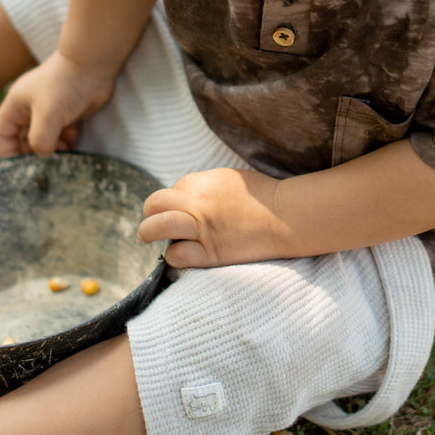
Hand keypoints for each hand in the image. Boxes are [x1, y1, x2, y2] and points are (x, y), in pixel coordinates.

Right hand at [0, 51, 116, 156]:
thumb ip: (40, 140)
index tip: (21, 168)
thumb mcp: (47, 115)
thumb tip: (42, 156)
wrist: (93, 65)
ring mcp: (48, 110)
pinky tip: (73, 135)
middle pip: (23, 139)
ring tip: (64, 148)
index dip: (8, 152)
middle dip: (33, 153)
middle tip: (47, 162)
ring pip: (43, 138)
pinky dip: (65, 140)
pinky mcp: (66, 112)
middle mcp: (29, 108)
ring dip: (52, 148)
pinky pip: (60, 134)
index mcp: (16, 105)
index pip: (2, 134)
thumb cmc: (65, 85)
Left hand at [138, 168, 284, 267]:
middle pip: (156, 203)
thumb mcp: (230, 178)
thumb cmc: (263, 197)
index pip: (173, 189)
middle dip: (150, 212)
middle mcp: (198, 203)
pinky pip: (177, 254)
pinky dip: (173, 256)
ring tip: (148, 237)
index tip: (183, 209)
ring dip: (148, 232)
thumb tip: (186, 195)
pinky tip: (179, 255)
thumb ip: (206, 185)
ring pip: (158, 227)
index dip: (175, 200)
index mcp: (203, 182)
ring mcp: (203, 228)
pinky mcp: (211, 253)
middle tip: (152, 221)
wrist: (287, 217)